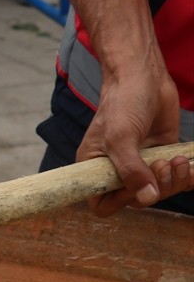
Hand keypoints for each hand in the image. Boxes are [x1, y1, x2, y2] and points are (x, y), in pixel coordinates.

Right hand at [76, 59, 190, 215]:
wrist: (144, 78)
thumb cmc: (122, 103)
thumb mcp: (120, 138)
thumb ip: (131, 170)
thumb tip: (148, 198)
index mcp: (96, 168)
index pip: (102, 204)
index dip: (120, 201)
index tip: (135, 186)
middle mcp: (118, 170)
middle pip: (138, 200)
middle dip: (156, 187)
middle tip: (162, 165)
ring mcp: (142, 164)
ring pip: (160, 192)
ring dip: (174, 181)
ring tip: (177, 160)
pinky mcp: (163, 156)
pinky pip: (177, 180)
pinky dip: (188, 177)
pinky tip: (189, 163)